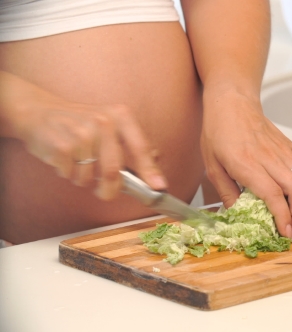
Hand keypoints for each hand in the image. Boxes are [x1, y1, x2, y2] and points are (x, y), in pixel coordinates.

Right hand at [0, 72, 166, 199]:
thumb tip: (155, 168)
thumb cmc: (80, 122)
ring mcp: (81, 133)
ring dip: (84, 179)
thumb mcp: (110, 124)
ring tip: (78, 162)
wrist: (39, 111)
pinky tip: (65, 158)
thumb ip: (133, 145)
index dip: (150, 171)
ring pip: (90, 177)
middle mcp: (103, 122)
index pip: (140, 148)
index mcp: (120, 116)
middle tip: (106, 192)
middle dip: (110, 189)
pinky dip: (68, 174)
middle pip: (114, 171)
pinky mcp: (61, 145)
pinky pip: (70, 175)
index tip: (158, 186)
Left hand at [201, 91, 291, 237]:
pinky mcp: (289, 145)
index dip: (282, 217)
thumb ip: (226, 192)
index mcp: (247, 165)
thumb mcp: (212, 166)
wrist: (231, 102)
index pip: (272, 195)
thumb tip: (238, 214)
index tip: (285, 232)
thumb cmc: (219, 132)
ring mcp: (282, 151)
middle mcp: (269, 158)